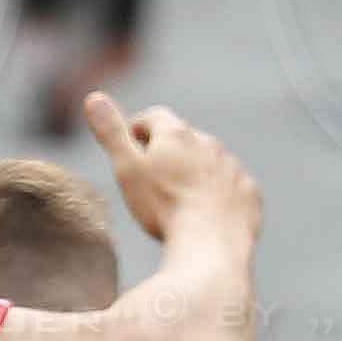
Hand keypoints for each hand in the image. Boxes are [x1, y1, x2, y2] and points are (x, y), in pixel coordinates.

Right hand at [82, 90, 254, 244]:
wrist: (211, 243)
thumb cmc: (162, 207)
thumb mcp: (126, 169)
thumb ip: (111, 133)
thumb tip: (93, 97)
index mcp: (176, 134)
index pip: (153, 116)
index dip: (137, 128)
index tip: (129, 145)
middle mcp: (208, 142)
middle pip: (184, 138)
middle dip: (168, 151)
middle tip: (151, 178)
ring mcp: (232, 167)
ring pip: (210, 161)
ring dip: (196, 171)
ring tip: (179, 200)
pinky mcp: (248, 191)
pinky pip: (232, 185)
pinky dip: (220, 193)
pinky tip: (207, 214)